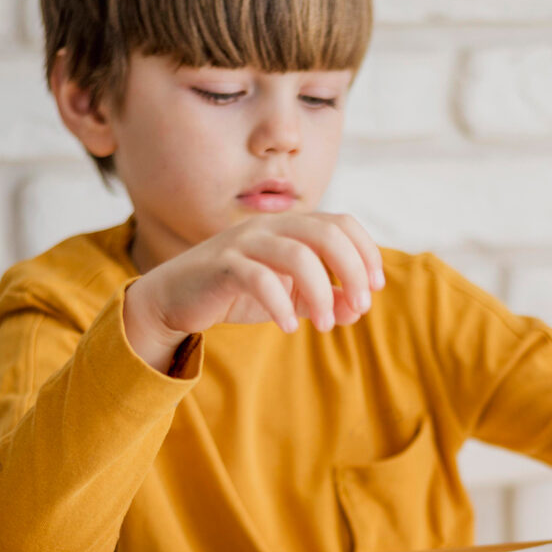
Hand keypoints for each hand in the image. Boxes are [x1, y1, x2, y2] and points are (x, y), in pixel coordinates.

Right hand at [123, 212, 384, 371]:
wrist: (175, 298)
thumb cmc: (237, 292)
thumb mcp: (288, 296)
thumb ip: (323, 298)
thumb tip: (357, 307)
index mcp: (290, 227)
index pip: (342, 223)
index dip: (366, 251)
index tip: (375, 287)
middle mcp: (270, 226)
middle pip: (326, 233)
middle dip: (352, 271)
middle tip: (360, 307)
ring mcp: (244, 242)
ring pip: (297, 255)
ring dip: (321, 292)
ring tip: (324, 325)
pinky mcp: (222, 265)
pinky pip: (259, 279)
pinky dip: (280, 305)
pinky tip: (287, 328)